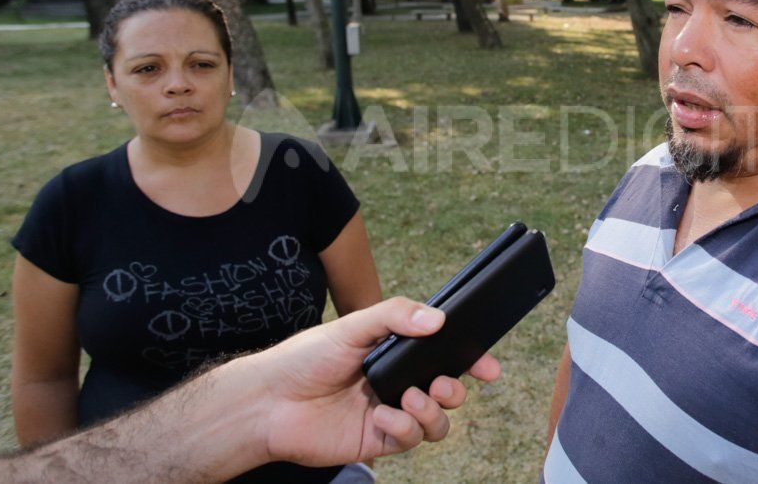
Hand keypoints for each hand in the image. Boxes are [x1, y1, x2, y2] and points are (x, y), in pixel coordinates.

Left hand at [238, 297, 500, 466]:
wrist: (268, 402)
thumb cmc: (304, 358)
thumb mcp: (351, 326)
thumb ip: (394, 316)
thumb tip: (438, 320)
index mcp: (395, 352)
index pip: (443, 354)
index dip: (471, 361)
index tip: (489, 367)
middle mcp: (397, 382)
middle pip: (448, 390)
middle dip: (456, 389)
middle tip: (443, 384)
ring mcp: (390, 412)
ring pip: (437, 421)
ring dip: (433, 411)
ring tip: (412, 399)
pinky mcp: (377, 440)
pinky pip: (411, 439)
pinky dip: (406, 428)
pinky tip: (385, 417)